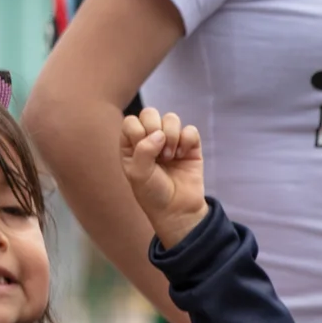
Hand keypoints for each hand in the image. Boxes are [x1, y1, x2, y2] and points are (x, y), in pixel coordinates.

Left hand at [119, 108, 210, 247]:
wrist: (177, 210)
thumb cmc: (152, 192)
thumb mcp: (138, 174)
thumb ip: (143, 150)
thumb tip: (159, 134)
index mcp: (131, 143)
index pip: (131, 121)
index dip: (138, 133)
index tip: (143, 153)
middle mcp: (149, 137)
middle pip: (150, 113)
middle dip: (155, 130)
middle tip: (159, 154)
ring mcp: (170, 140)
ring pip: (171, 118)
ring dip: (172, 136)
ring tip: (170, 157)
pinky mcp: (190, 145)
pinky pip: (190, 130)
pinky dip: (187, 141)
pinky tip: (183, 156)